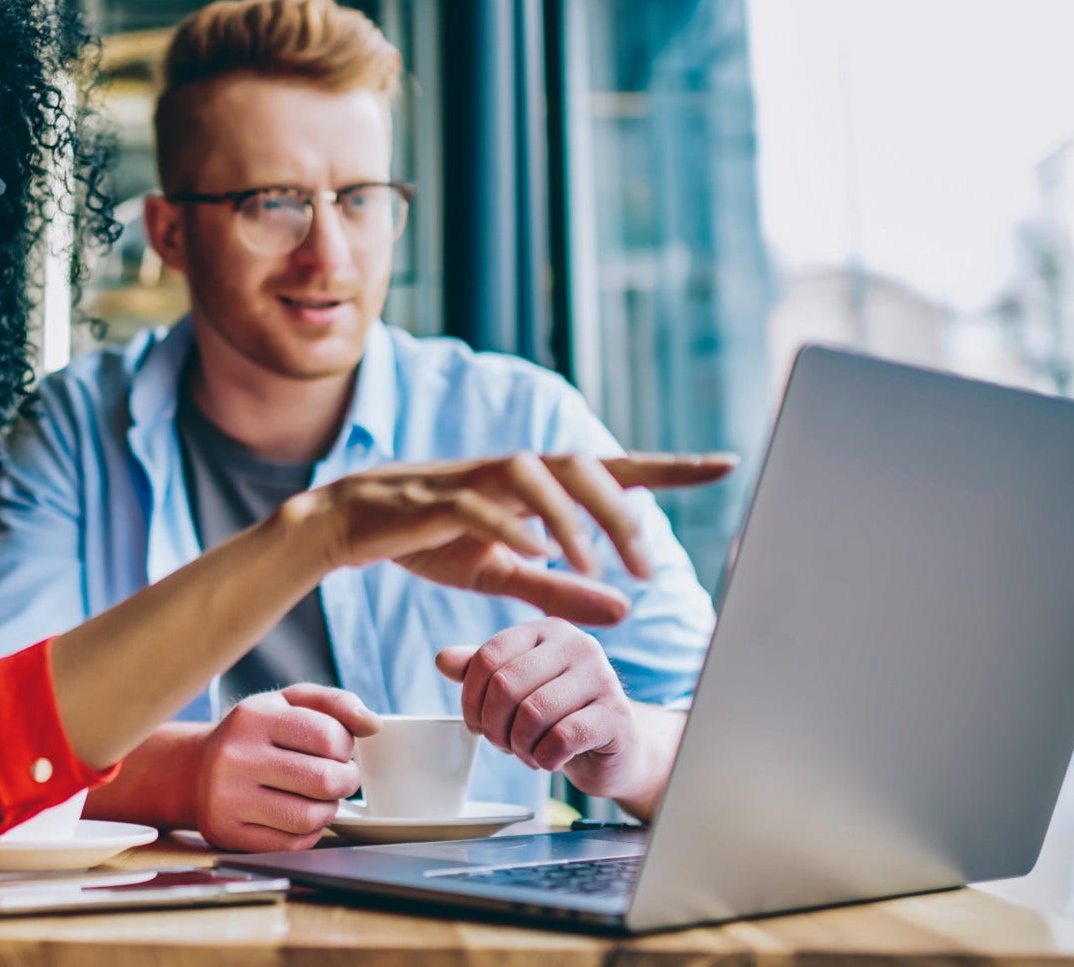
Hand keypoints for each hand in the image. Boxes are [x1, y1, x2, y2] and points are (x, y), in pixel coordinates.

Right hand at [193, 684, 378, 852]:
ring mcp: (228, 799)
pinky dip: (307, 833)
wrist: (193, 771)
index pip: (328, 736)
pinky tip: (298, 816)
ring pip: (310, 817)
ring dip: (328, 809)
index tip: (337, 749)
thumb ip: (334, 704)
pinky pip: (291, 844)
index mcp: (253, 717)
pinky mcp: (228, 834)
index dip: (346, 747)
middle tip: (339, 777)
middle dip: (345, 781)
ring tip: (319, 797)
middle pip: (324, 780)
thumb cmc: (253, 734)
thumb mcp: (287, 703)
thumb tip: (372, 724)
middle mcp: (235, 757)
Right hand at [294, 452, 734, 624]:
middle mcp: (510, 471)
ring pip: (535, 474)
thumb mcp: (502, 573)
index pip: (612, 469)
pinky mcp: (432, 499)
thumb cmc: (427, 541)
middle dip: (622, 512)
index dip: (668, 467)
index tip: (725, 464)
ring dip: (572, 517)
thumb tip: (626, 610)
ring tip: (593, 564)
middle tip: (646, 568)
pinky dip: (511, 524)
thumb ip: (561, 588)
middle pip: (581, 465)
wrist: (347, 526)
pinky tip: (535, 552)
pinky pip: (479, 504)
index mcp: (533, 486)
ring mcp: (471, 479)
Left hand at [435, 619, 647, 802]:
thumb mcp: (518, 688)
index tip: (475, 724)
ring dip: (518, 745)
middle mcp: (578, 645)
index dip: (471, 698)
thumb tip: (442, 659)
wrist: (615, 748)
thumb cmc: (559, 715)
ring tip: (526, 753)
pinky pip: (561, 738)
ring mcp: (603, 678)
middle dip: (494, 725)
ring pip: (532, 713)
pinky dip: (544, 758)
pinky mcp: (617, 716)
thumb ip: (482, 672)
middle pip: (506, 685)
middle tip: (501, 744)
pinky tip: (549, 760)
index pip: (488, 657)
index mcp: (547, 630)